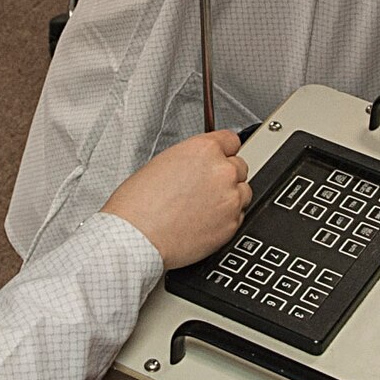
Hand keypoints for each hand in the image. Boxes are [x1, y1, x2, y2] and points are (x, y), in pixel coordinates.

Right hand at [101, 130, 252, 268]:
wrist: (135, 238)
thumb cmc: (139, 205)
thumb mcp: (162, 163)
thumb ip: (190, 159)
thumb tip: (199, 165)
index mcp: (204, 150)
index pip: (231, 140)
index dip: (223, 151)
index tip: (221, 157)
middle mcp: (222, 171)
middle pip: (239, 166)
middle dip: (225, 175)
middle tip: (204, 188)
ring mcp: (230, 198)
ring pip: (243, 192)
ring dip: (229, 196)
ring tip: (204, 207)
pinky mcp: (232, 224)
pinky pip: (239, 216)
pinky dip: (226, 218)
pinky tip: (204, 222)